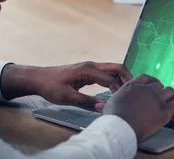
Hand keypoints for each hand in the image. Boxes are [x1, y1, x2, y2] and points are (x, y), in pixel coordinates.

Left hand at [1, 61, 132, 111]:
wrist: (39, 78)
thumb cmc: (50, 86)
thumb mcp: (66, 97)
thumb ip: (86, 102)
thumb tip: (103, 107)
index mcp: (88, 70)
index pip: (110, 78)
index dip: (118, 90)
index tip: (123, 101)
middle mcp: (92, 65)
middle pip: (117, 67)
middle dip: (127, 77)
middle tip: (135, 90)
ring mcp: (91, 67)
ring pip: (112, 69)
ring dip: (121, 78)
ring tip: (128, 91)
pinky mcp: (88, 71)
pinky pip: (106, 73)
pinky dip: (114, 79)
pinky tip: (116, 89)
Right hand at [103, 74, 173, 140]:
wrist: (119, 127)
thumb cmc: (111, 119)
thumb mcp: (109, 105)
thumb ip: (111, 102)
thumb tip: (101, 106)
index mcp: (133, 86)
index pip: (146, 78)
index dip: (151, 81)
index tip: (153, 85)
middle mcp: (146, 89)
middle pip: (159, 85)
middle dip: (160, 91)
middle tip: (162, 97)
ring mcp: (156, 99)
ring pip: (170, 92)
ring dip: (171, 96)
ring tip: (172, 101)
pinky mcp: (164, 111)